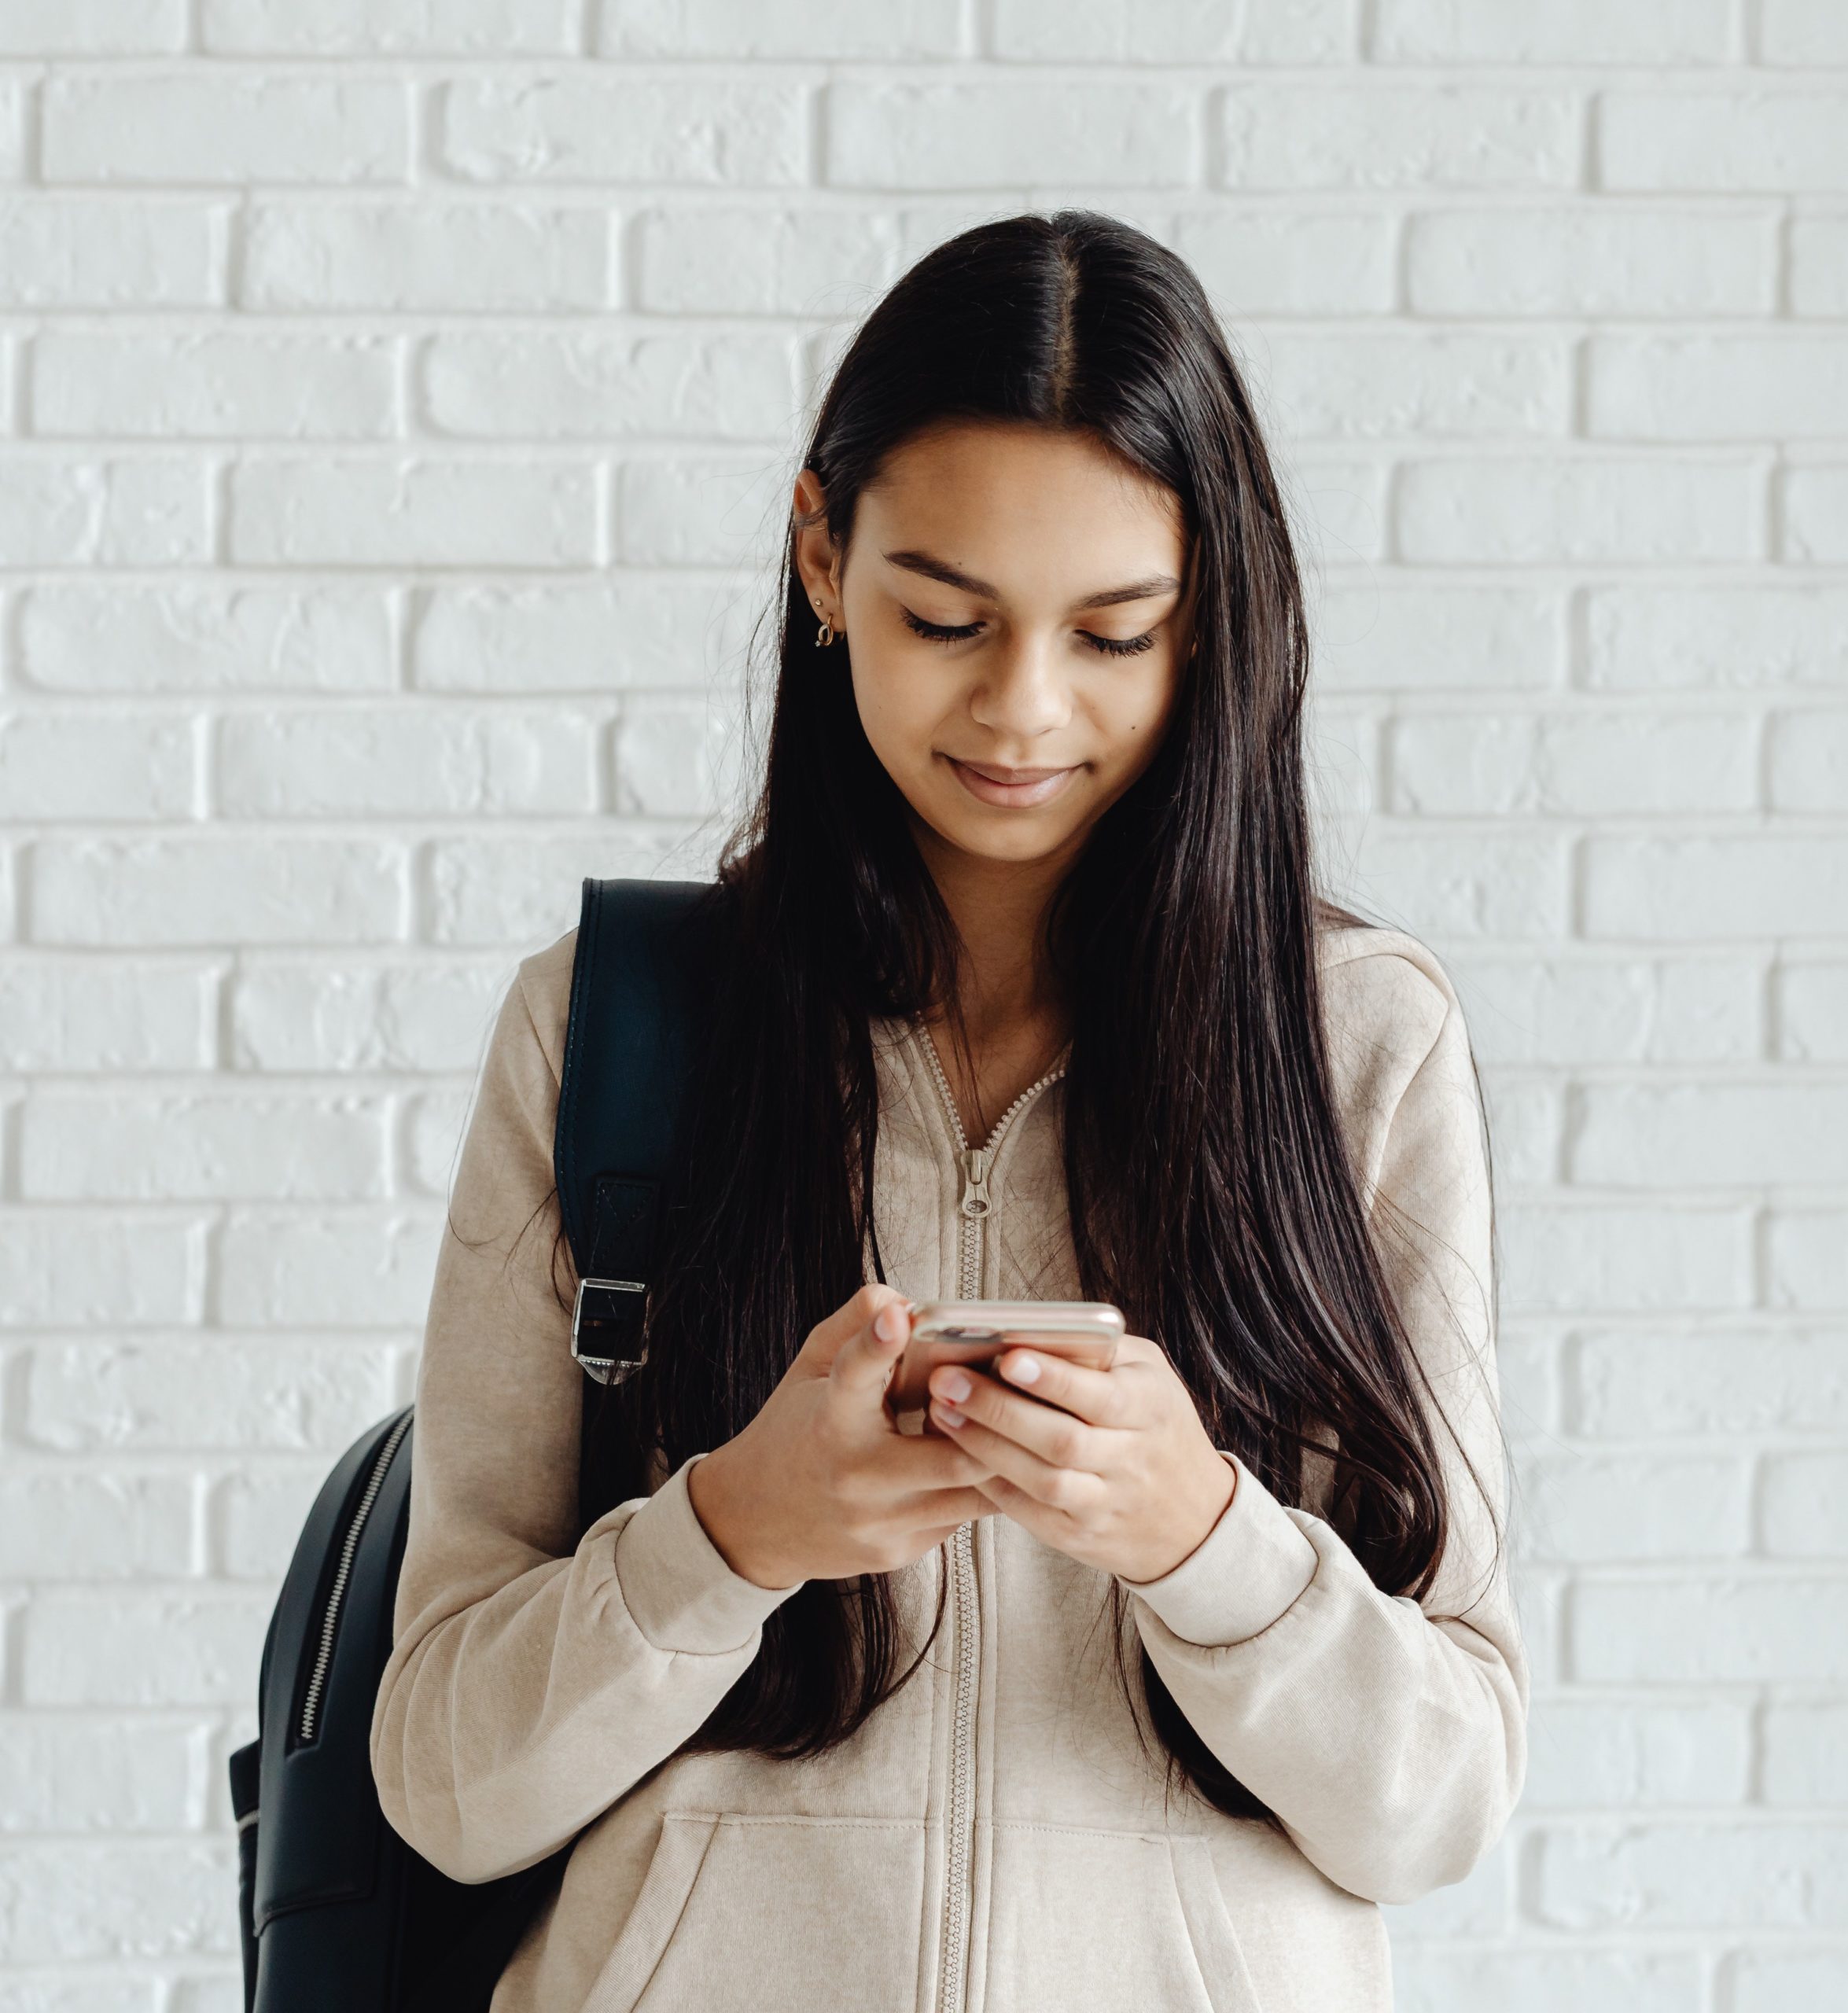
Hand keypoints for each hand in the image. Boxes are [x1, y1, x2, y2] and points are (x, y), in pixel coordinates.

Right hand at [686, 1284, 998, 1590]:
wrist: (753, 1523)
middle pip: (954, 1456)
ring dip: (998, 1459)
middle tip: (1016, 1396)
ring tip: (1013, 1428)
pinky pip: (958, 1520)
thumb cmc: (792, 1433)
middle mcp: (855, 1476)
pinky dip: (976, 1489)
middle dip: (995, 1427)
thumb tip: (898, 1299)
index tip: (898, 1316)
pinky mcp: (897, 1552)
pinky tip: (981, 1464)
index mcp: (830, 1419)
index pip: (854, 1374)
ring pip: (972, 1495)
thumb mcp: (810, 1370)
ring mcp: (879, 1522)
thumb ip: (853, 1328)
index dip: (878, 1343)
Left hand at [925, 1334, 1236, 1583]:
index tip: (1007, 1356)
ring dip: (985, 1446)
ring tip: (943, 1413)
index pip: (1100, 1396)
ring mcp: (1105, 1503)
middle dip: (998, 1409)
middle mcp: (1131, 1460)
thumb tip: (1031, 1331)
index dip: (1052, 1379)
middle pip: (1061, 1440)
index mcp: (1151, 1409)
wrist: (1193, 1519)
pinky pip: (1028, 1511)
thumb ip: (1099, 1353)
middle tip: (947, 1381)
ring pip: (1041, 1480)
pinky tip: (959, 1453)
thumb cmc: (1159, 1427)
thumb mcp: (1150, 1376)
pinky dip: (991, 1482)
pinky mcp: (1078, 1535)